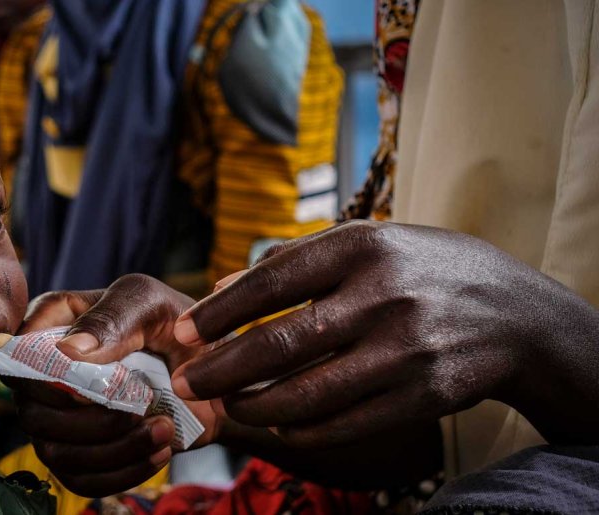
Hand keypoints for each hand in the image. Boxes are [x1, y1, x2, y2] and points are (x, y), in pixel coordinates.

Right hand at [9, 274, 219, 496]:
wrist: (211, 377)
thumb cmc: (177, 329)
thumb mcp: (153, 306)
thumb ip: (113, 318)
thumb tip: (68, 350)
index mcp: (53, 324)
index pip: (17, 354)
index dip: (44, 378)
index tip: (89, 388)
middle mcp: (46, 374)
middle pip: (34, 413)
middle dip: (91, 422)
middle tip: (141, 410)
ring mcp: (59, 418)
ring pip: (57, 453)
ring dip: (114, 450)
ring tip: (162, 431)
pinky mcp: (79, 454)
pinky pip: (82, 480)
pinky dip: (122, 474)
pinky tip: (158, 453)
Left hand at [172, 221, 598, 446]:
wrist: (515, 314)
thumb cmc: (417, 271)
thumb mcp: (364, 245)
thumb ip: (291, 262)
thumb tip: (215, 291)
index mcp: (362, 248)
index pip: (270, 282)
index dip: (217, 313)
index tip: (179, 333)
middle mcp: (384, 297)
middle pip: (280, 344)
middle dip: (220, 369)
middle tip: (184, 382)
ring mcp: (405, 352)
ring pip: (306, 394)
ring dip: (253, 406)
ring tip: (227, 404)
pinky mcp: (422, 398)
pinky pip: (342, 424)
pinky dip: (299, 428)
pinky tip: (276, 422)